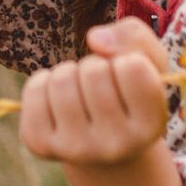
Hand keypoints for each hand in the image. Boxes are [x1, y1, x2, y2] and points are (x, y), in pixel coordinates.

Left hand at [19, 18, 171, 166]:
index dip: (127, 60)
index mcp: (151, 126)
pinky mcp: (42, 144)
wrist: (103, 148)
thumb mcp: (149, 62)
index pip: (133, 67)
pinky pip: (34, 90)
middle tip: (101, 86)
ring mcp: (77, 149)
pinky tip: (57, 101)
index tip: (127, 77)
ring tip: (80, 93)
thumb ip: (135, 37)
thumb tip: (95, 38)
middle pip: (93, 71)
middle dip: (95, 66)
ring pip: (61, 80)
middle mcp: (116, 145)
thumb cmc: (129, 94)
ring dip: (69, 73)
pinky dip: (43, 83)